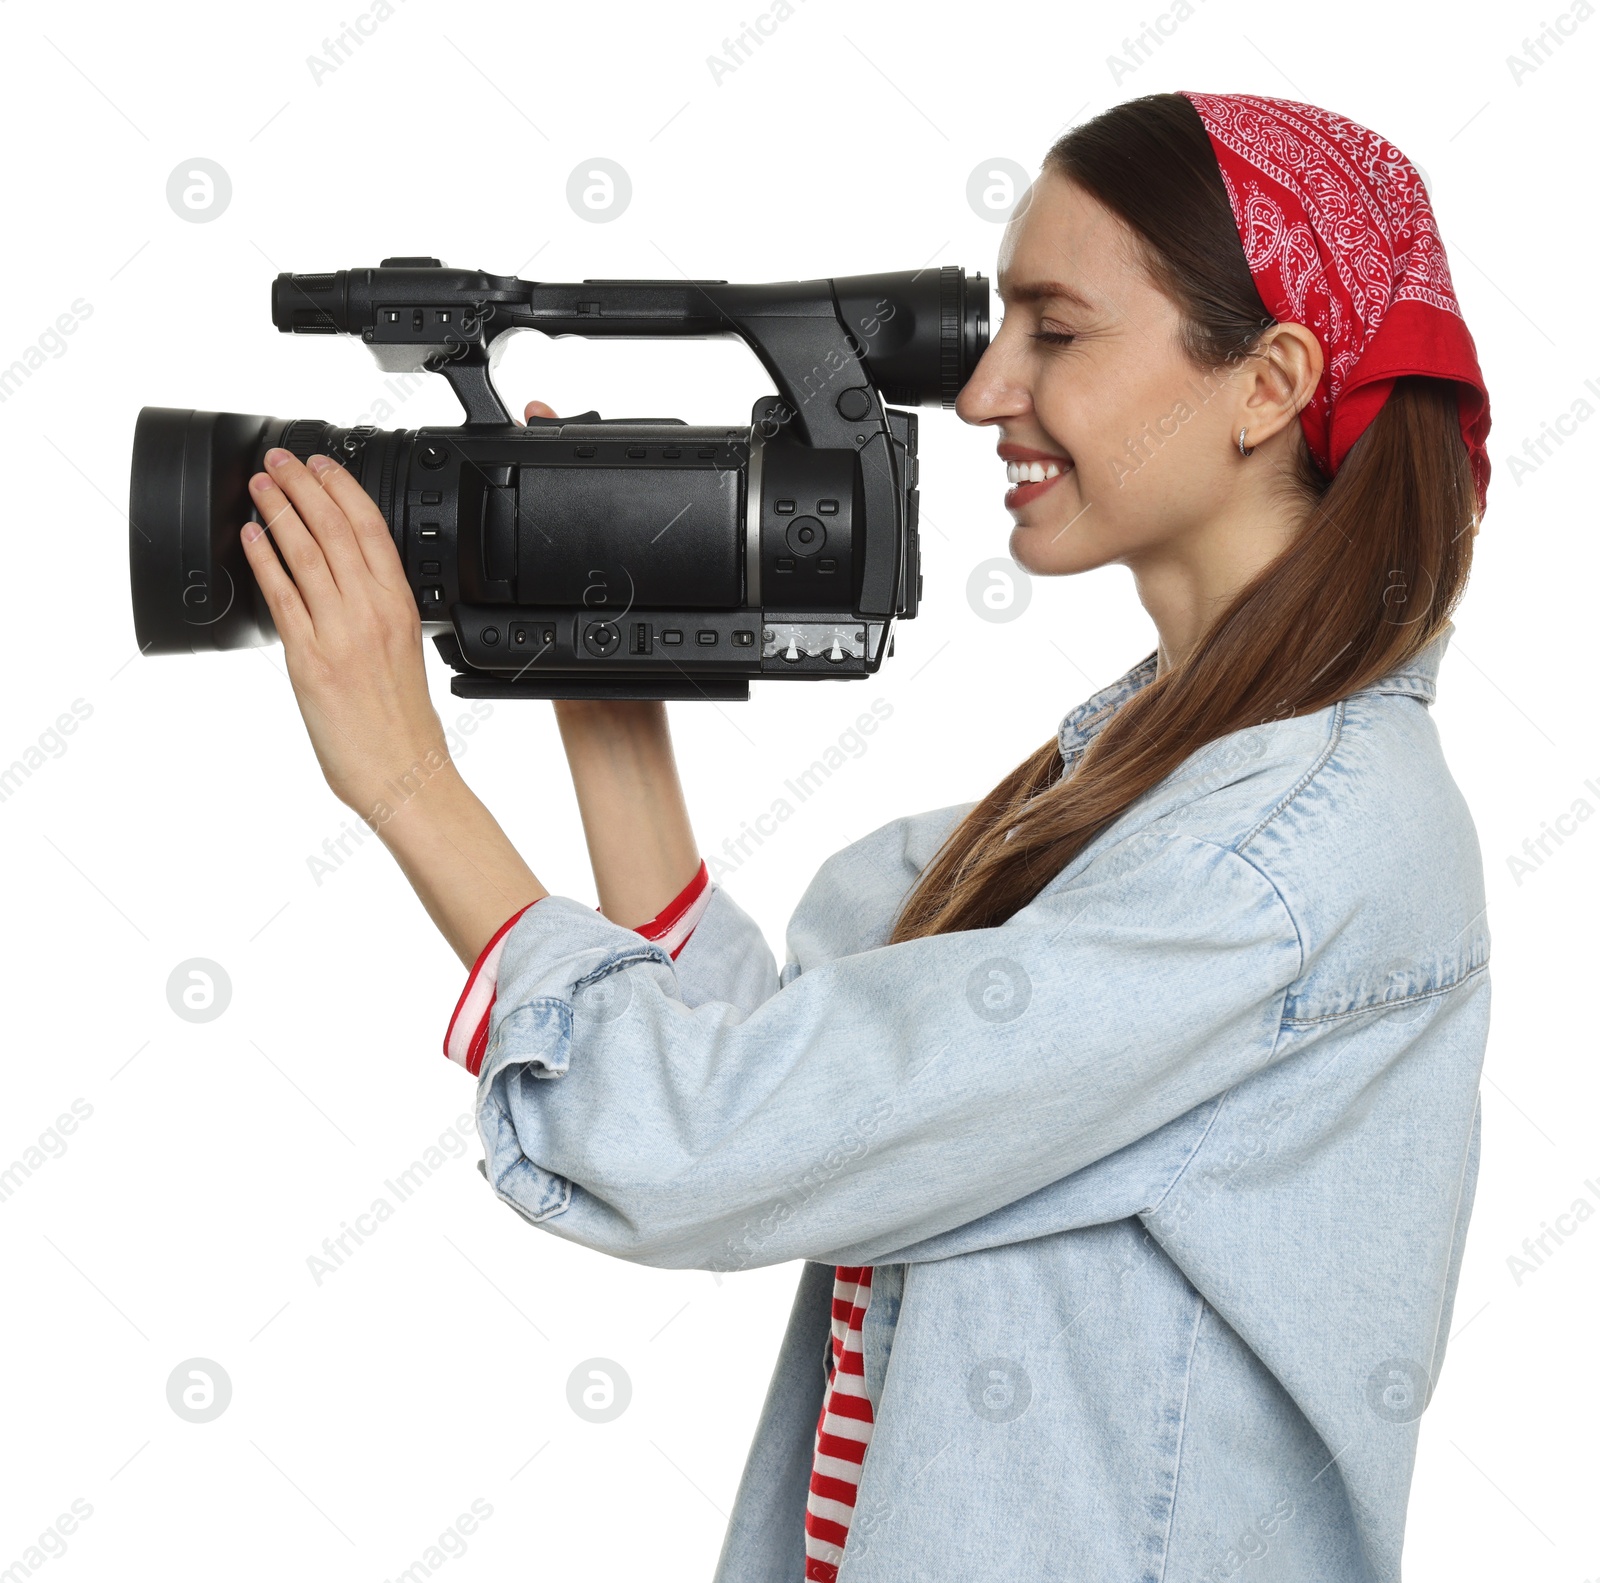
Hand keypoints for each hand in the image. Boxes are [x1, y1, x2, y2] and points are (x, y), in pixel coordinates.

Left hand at [239, 447, 451, 821]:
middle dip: (303, 486)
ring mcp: (340, 632)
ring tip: (259, 485)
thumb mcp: (404, 650)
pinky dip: (264, 559)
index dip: (343, 489)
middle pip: (335, 530)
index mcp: (400, 606)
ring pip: (308, 553)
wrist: (402, 769)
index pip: (372, 529)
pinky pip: (283, 596)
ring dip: (279, 511)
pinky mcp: (310, 658)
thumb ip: (376, 612)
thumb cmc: (403, 723)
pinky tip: (251, 537)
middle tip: (278, 460)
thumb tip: (344, 584)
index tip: (321, 464)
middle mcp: (372, 612)